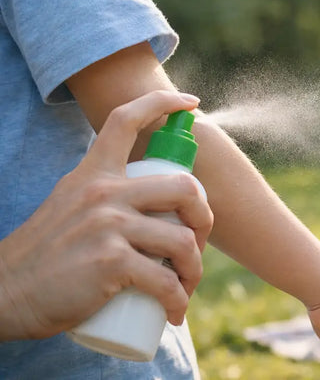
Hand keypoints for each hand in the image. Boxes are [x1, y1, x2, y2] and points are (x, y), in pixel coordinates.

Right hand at [0, 90, 213, 340]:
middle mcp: (102, 192)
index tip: (190, 103)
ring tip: (185, 286)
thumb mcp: (71, 206)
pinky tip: (174, 312)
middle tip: (199, 241)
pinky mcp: (110, 261)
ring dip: (195, 269)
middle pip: (183, 186)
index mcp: (92, 173)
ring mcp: (107, 225)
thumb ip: (104, 194)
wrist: (4, 293)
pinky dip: (178, 300)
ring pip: (182, 240)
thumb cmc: (45, 256)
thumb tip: (153, 199)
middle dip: (205, 216)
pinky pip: (164, 280)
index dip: (162, 103)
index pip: (126, 119)